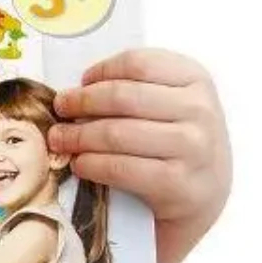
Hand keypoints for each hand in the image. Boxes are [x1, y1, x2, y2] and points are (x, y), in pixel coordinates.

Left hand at [50, 50, 230, 262]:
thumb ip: (134, 90)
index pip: (138, 64)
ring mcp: (194, 148)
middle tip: (60, 108)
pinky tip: (79, 164)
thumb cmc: (174, 145)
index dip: (102, 71)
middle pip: (122, 96)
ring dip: (78, 136)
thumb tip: (75, 91)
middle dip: (81, 102)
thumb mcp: (169, 107)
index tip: (81, 81)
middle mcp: (200, 110)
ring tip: (59, 139)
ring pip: (116, 133)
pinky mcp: (179, 184)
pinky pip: (120, 168)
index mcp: (196, 80)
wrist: (202, 199)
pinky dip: (91, 164)